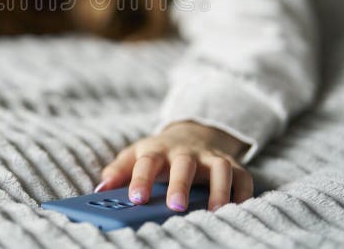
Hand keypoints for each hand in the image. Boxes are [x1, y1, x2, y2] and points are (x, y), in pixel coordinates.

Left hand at [95, 121, 253, 211]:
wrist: (193, 132)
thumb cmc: (159, 153)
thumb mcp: (136, 155)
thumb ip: (118, 171)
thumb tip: (99, 191)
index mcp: (158, 150)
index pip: (146, 161)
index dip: (140, 179)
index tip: (135, 199)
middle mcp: (186, 153)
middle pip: (184, 164)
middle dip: (180, 184)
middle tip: (175, 205)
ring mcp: (211, 158)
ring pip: (220, 168)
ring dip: (219, 188)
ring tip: (214, 211)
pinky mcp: (233, 165)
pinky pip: (243, 177)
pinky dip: (244, 193)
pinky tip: (238, 209)